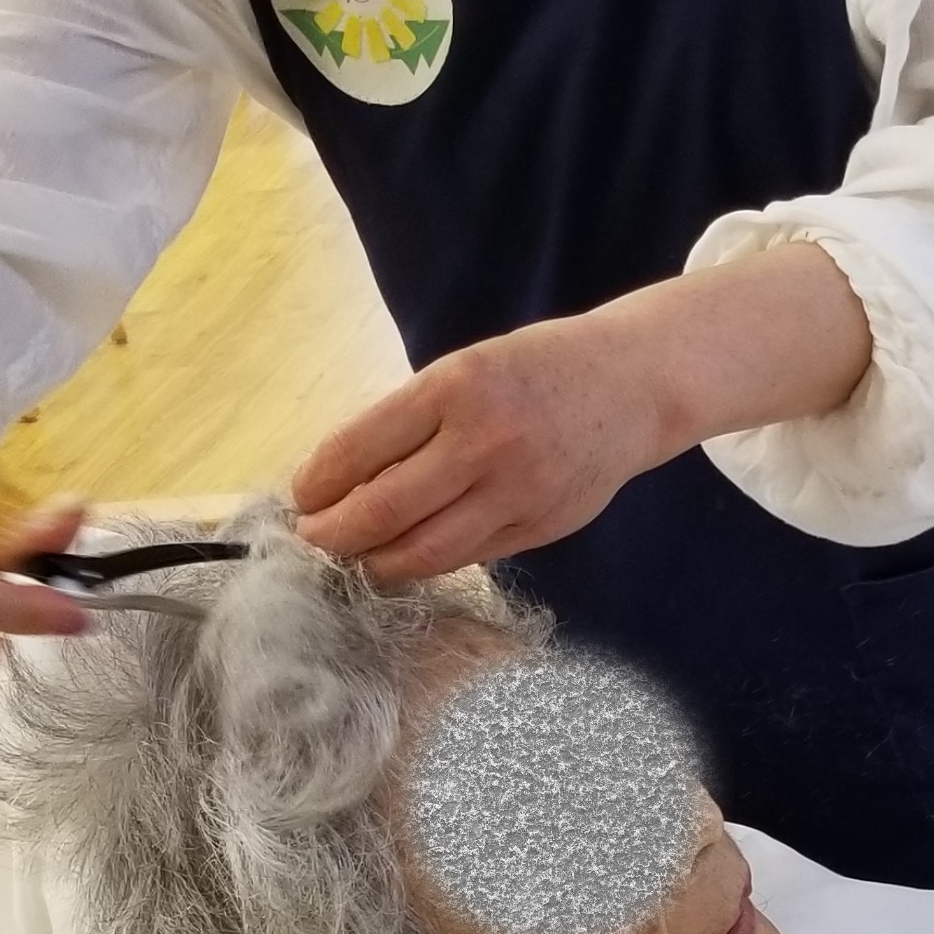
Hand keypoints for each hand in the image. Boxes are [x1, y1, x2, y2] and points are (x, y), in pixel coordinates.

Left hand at [292, 242, 874, 583]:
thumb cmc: (537, 371)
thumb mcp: (467, 370)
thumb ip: (412, 422)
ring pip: (425, 552)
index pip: (360, 449)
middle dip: (334, 535)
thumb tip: (339, 479)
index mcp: (457, 388)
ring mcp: (518, 492)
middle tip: (310, 543)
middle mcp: (486, 443)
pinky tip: (405, 559)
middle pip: (384, 511)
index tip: (299, 499)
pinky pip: (469, 557)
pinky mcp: (542, 528)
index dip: (317, 484)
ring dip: (376, 563)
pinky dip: (428, 562)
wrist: (634, 386)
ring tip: (352, 561)